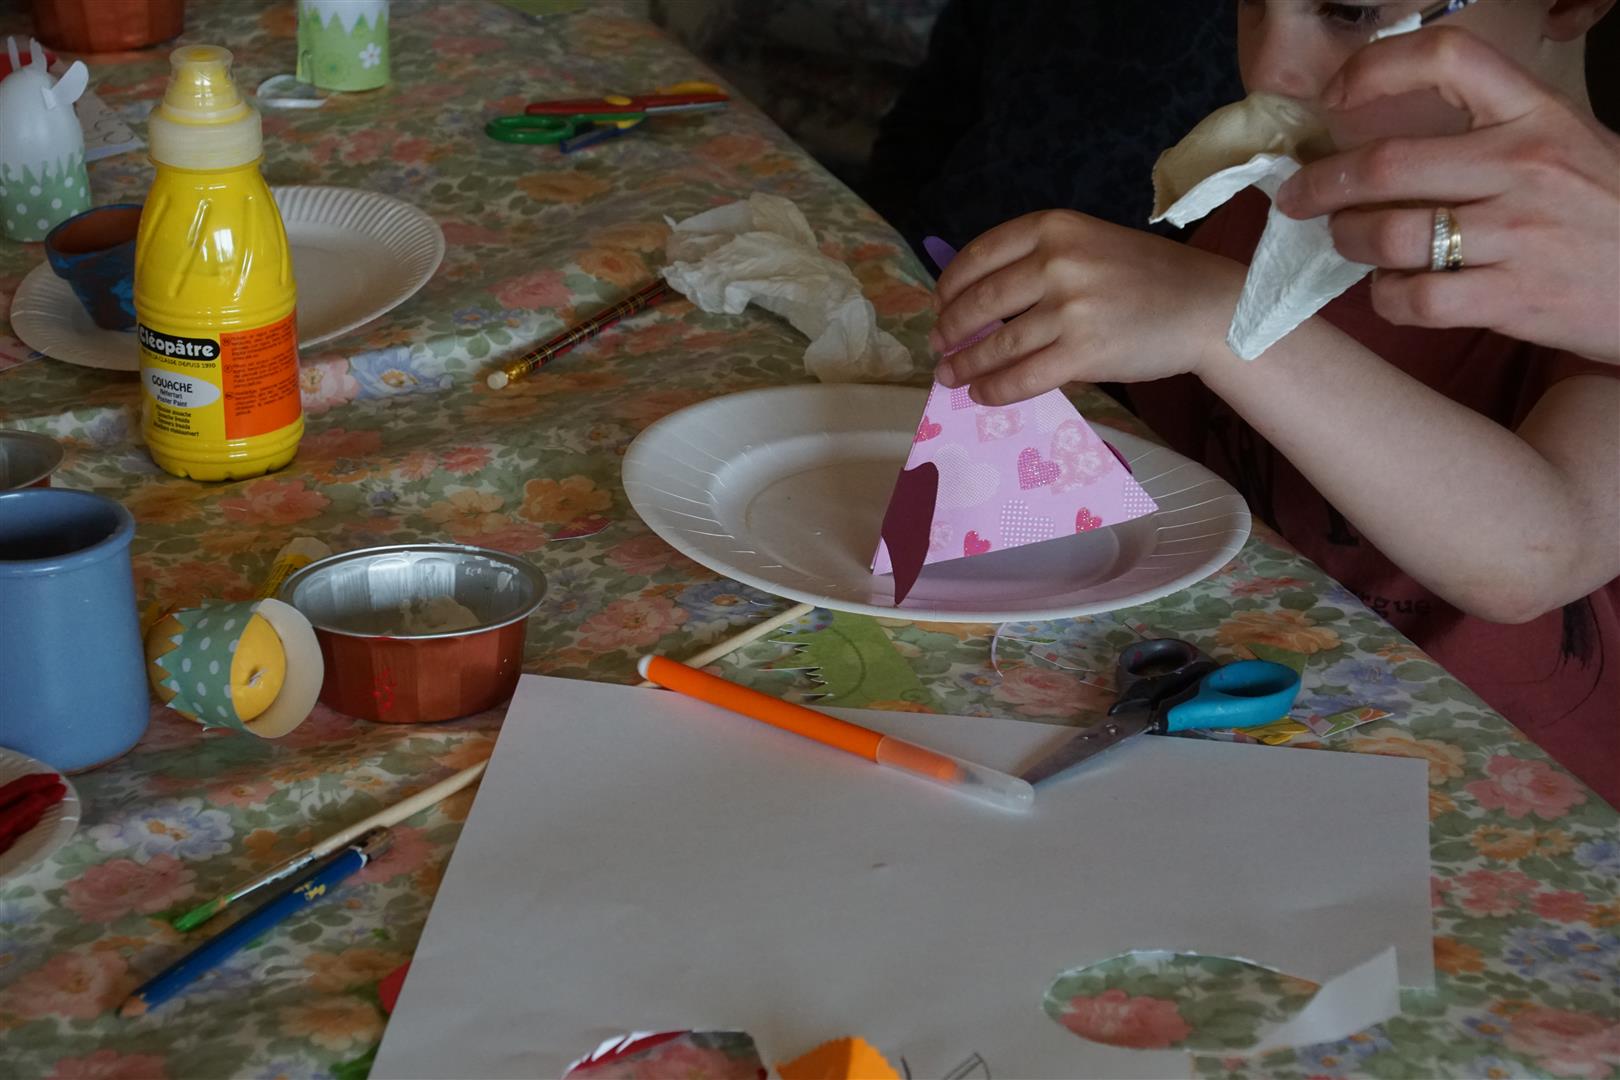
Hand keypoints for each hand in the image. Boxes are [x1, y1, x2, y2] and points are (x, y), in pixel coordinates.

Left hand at [929, 210, 1241, 404]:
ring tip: (951, 375)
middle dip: (951, 329)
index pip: (980, 255)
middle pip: (981, 301)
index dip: (951, 284)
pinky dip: (995, 389)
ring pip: (997, 344)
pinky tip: (982, 393)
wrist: (1205, 305)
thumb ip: (1040, 261)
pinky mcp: (1083, 352)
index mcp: (1055, 228)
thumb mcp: (1090, 244)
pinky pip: (1023, 377)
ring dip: (965, 365)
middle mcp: (1058, 262)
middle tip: (939, 346)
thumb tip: (977, 302)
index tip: (940, 304)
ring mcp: (1070, 308)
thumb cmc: (1147, 277)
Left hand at [1275, 27, 1619, 364]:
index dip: (1375, 68)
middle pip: (1387, 164)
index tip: (1335, 97)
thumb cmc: (1606, 212)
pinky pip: (1413, 298)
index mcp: (1537, 115)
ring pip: (1388, 235)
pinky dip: (1386, 298)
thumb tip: (1385, 149)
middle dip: (1320, 184)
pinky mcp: (1513, 298)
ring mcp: (1519, 234)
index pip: (1449, 58)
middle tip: (1297, 197)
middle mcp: (1525, 166)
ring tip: (1348, 243)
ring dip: (1348, 242)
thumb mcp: (1565, 145)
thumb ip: (1491, 136)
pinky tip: (1392, 290)